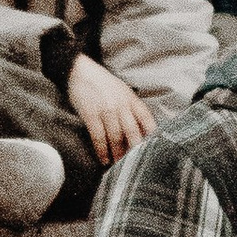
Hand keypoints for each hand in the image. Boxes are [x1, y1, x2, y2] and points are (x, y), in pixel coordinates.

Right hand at [67, 51, 155, 166]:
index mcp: (131, 99)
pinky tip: (104, 159)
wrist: (80, 71)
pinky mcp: (90, 115)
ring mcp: (106, 110)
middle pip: (132, 132)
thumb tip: (142, 131)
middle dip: (135, 151)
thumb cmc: (103, 84)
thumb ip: (132, 108)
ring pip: (115, 138)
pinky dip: (102, 151)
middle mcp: (121, 105)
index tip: (155, 150)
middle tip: (135, 164)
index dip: (152, 136)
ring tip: (118, 165)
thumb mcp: (123, 92)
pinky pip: (98, 137)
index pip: (147, 119)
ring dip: (117, 154)